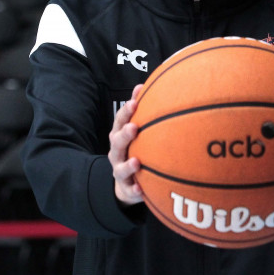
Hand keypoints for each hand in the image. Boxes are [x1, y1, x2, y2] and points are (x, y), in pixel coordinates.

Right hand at [108, 84, 144, 205]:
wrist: (127, 181)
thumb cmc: (136, 148)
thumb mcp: (138, 131)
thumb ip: (146, 111)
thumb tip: (157, 84)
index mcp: (120, 135)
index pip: (120, 121)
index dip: (126, 111)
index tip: (135, 101)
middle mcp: (117, 152)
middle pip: (117, 141)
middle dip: (124, 134)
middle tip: (134, 127)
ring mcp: (120, 170)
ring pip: (120, 167)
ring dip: (128, 164)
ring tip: (137, 161)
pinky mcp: (127, 188)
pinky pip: (130, 190)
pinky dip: (135, 190)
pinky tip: (141, 189)